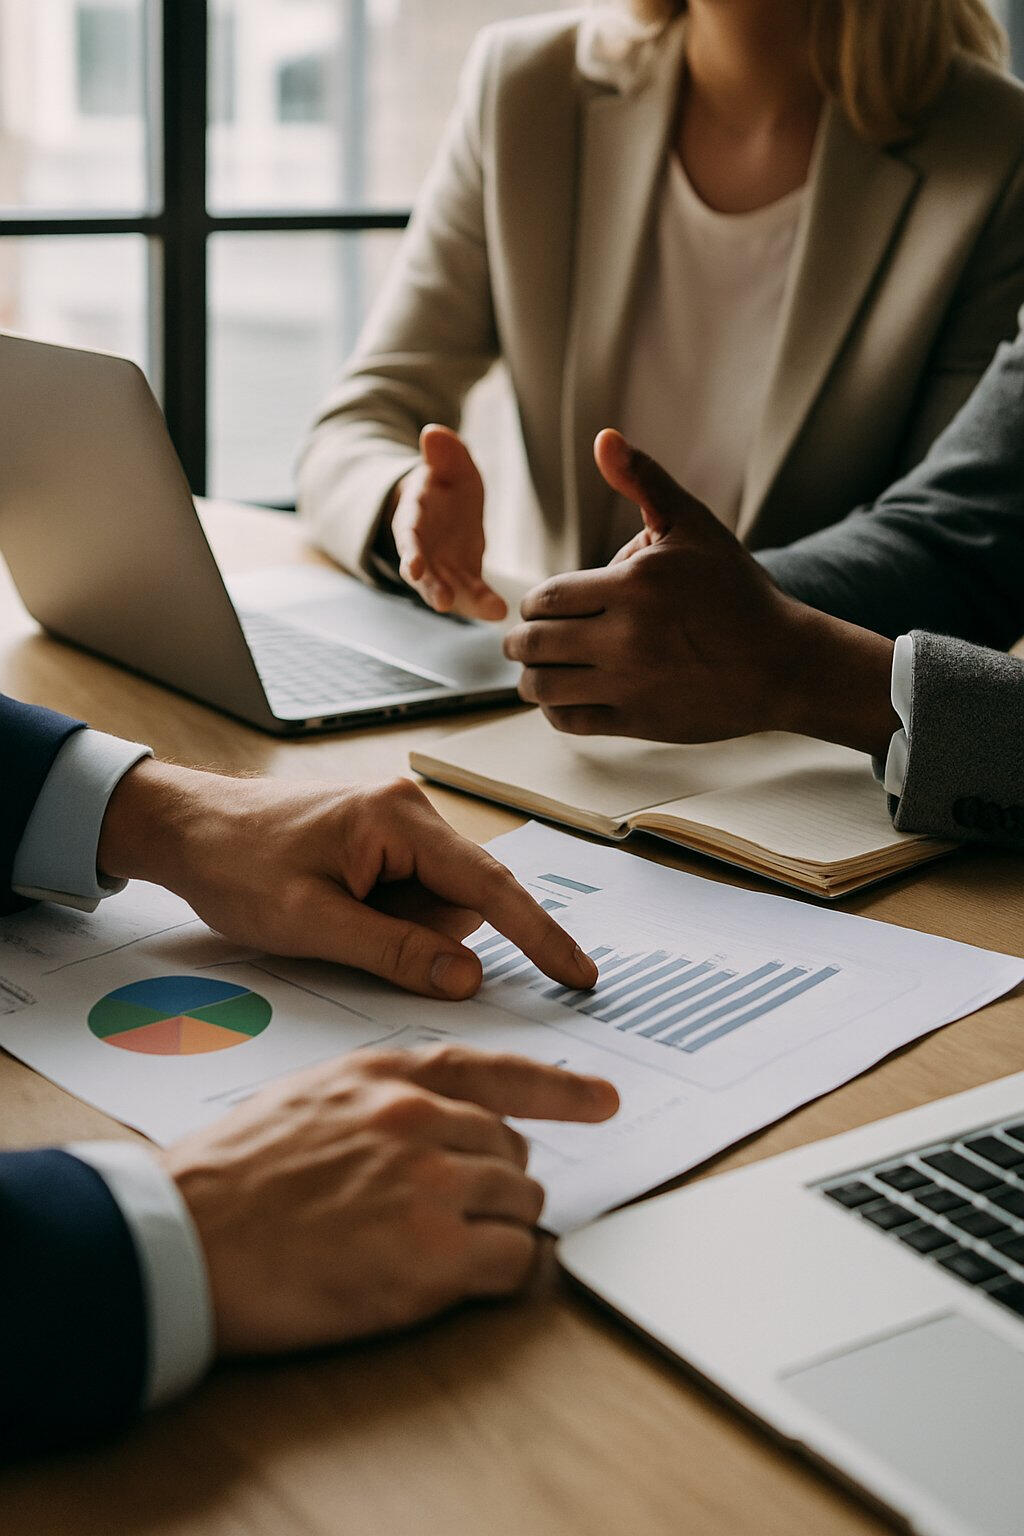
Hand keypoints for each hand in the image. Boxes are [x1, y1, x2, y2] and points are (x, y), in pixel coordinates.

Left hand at [98, 769, 597, 998]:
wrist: (186, 828)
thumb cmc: (235, 863)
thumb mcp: (311, 923)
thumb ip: (395, 952)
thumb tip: (467, 978)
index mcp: (399, 819)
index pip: (490, 885)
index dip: (539, 935)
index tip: (577, 974)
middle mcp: (410, 812)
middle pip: (462, 901)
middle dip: (422, 937)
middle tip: (347, 934)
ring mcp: (397, 825)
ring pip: (437, 905)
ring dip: (398, 931)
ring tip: (329, 915)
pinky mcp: (383, 841)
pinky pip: (412, 897)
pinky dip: (385, 920)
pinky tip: (336, 910)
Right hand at [161, 1044, 618, 1353]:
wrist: (184, 1237)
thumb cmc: (232, 1176)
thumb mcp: (310, 1099)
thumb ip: (380, 1101)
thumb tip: (437, 1120)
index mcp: (387, 1077)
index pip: (495, 1070)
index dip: (558, 1088)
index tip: (603, 1099)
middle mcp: (419, 1120)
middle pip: (511, 1151)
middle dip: (494, 1182)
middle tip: (450, 1214)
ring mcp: (431, 1185)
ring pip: (521, 1204)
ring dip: (496, 1229)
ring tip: (436, 1251)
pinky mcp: (433, 1256)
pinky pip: (512, 1260)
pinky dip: (498, 1273)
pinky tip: (451, 1280)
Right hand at [390, 424, 506, 619]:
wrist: (444, 508)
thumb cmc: (445, 485)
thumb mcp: (449, 464)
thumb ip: (443, 452)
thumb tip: (433, 431)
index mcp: (413, 519)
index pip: (408, 537)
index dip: (410, 553)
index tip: (413, 569)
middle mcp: (422, 551)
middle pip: (424, 574)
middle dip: (432, 588)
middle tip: (442, 602)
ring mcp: (442, 569)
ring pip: (448, 589)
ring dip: (463, 602)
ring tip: (491, 611)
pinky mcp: (462, 580)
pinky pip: (472, 594)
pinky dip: (484, 603)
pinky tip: (501, 611)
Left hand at [504, 430, 896, 755]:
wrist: (784, 662)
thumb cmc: (737, 591)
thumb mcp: (693, 526)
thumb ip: (644, 482)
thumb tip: (604, 439)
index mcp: (634, 584)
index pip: (547, 598)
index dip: (532, 604)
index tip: (539, 607)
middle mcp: (627, 636)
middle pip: (536, 643)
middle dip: (520, 641)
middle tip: (522, 640)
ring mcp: (631, 683)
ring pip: (544, 687)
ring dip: (529, 679)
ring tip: (535, 671)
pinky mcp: (639, 721)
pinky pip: (571, 722)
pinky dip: (554, 712)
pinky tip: (562, 699)